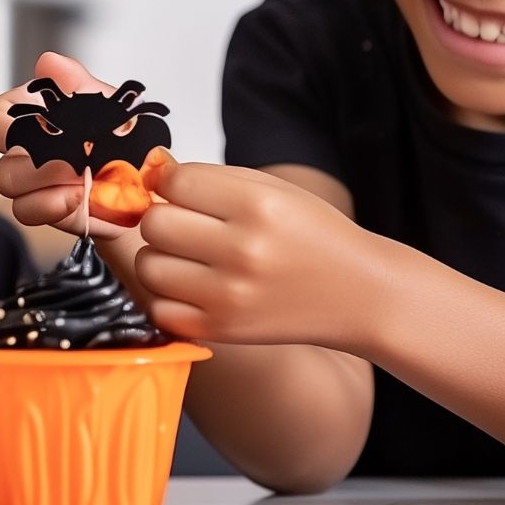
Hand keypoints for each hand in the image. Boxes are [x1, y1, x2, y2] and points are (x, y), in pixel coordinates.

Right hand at [0, 51, 143, 240]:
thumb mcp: (100, 98)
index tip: (36, 128)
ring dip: (47, 194)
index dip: (2, 129)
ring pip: (17, 201)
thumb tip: (48, 63)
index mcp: (25, 121)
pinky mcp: (54, 213)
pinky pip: (42, 219)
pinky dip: (62, 209)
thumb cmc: (115, 128)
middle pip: (2, 173)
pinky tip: (85, 198)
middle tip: (70, 162)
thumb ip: (72, 80)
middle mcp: (24, 158)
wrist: (145, 167)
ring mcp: (37, 190)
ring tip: (80, 183)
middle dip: (35, 170)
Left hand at [134, 159, 386, 350]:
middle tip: (184, 223)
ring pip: (148, 266)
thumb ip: (210, 178)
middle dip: (162, 217)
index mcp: (258, 206)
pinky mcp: (222, 331)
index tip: (179, 188)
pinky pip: (158, 308)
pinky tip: (190, 286)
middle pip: (154, 224)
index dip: (168, 181)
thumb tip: (152, 173)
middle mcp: (243, 252)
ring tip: (187, 255)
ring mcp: (230, 296)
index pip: (175, 183)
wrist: (357, 294)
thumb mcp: (272, 189)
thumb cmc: (313, 236)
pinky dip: (166, 296)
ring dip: (159, 256)